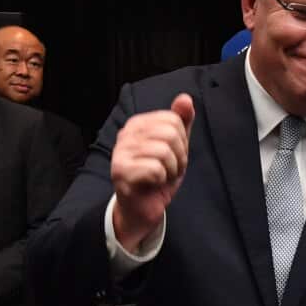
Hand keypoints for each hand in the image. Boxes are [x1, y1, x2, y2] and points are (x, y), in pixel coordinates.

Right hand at [111, 94, 194, 252]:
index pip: (174, 120)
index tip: (173, 156)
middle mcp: (126, 133)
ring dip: (171, 169)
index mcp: (138, 124)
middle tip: (169, 169)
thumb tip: (185, 98)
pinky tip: (152, 184)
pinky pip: (156, 168)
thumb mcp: (176, 147)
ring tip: (161, 177)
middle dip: (178, 156)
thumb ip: (181, 122)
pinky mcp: (120, 171)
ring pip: (164, 151)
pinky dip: (162, 180)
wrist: (143, 207)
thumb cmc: (159, 176)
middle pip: (170, 133)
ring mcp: (121, 152)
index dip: (182, 142)